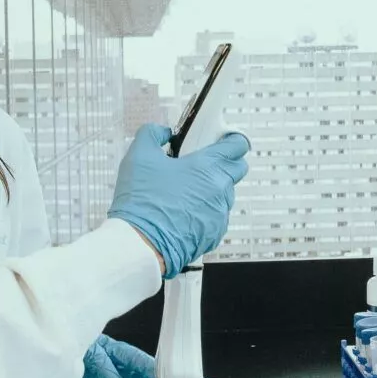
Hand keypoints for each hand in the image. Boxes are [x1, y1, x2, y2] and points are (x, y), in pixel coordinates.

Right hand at [107, 124, 249, 277]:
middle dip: (225, 164)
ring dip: (212, 190)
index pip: (237, 146)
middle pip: (238, 169)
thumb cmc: (141, 203)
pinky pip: (217, 217)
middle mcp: (220, 190)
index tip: (223, 141)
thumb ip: (152, 135)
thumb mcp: (138, 157)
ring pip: (226, 195)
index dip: (231, 140)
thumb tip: (163, 132)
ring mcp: (219, 214)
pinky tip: (183, 214)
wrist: (140, 244)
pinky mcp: (214, 234)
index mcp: (207, 167)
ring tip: (185, 193)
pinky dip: (205, 213)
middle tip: (201, 166)